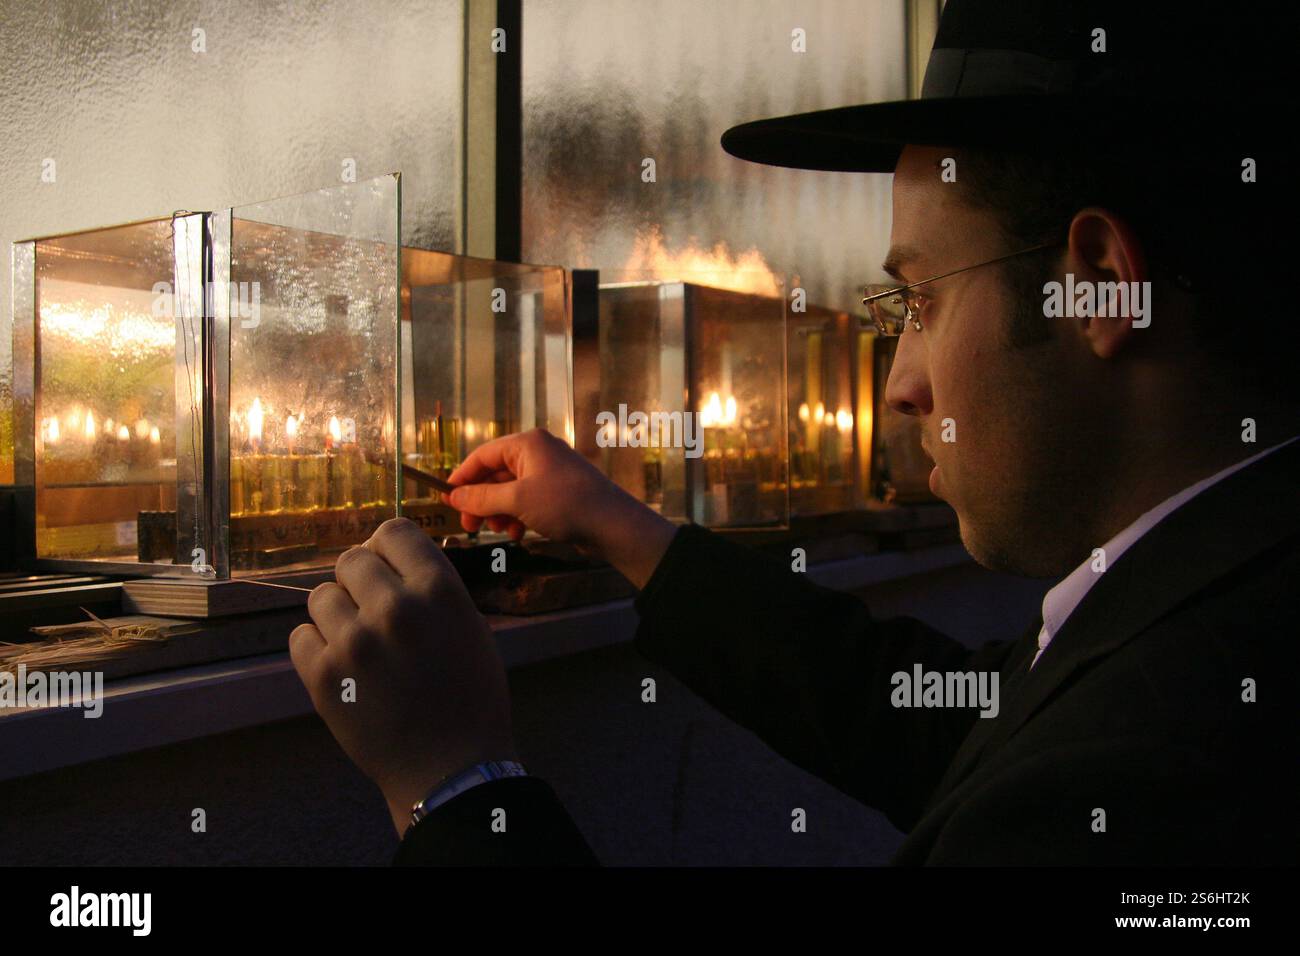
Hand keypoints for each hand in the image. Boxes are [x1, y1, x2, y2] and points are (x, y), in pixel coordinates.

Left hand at [288, 518, 515, 834]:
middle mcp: (395, 608)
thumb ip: (431, 587)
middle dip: (360, 583)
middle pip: (351, 560)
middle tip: (374, 613)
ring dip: (337, 615)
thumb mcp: (469, 626)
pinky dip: (317, 649)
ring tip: (361, 646)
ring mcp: (355, 643)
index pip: (392, 532)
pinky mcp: (324, 677)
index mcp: (438, 590)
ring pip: (321, 597)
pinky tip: (344, 668)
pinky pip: (301, 636)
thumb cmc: (469, 696)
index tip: (389, 570)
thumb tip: (388, 557)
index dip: (388, 550)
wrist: (450, 768)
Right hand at [445, 428, 676, 587]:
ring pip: (510, 491)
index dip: (462, 477)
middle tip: (469, 524)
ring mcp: (549, 473)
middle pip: (495, 475)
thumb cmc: (565, 504)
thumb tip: (454, 496)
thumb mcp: (517, 500)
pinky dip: (517, 516)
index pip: (483, 455)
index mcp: (528, 444)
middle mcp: (538, 453)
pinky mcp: (558, 494)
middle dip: (481, 501)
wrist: (612, 524)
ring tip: (498, 529)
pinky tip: (518, 532)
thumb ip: (482, 497)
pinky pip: (526, 502)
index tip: (447, 498)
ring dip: (499, 512)